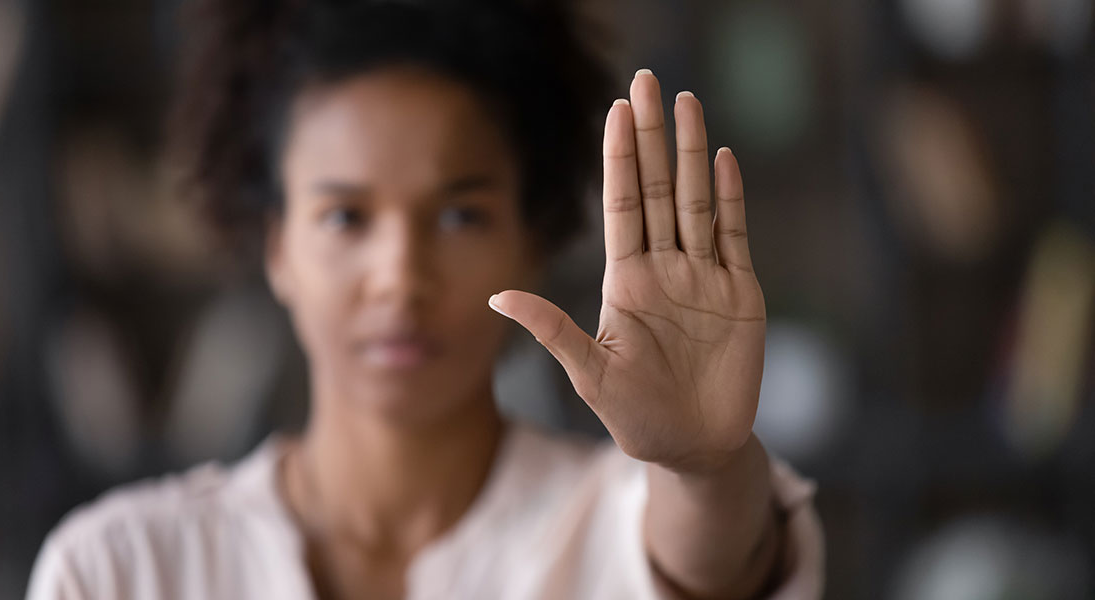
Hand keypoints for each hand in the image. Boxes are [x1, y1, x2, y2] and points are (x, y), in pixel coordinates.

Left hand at [490, 70, 764, 473]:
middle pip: (660, 189)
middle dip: (653, 137)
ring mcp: (704, 277)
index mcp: (627, 281)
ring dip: (694, 153)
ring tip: (688, 103)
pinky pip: (735, 237)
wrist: (694, 448)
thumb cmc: (636, 416)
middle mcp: (665, 269)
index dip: (620, 159)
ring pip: (699, 202)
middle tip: (647, 82)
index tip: (615, 111)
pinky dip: (732, 199)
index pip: (623, 205)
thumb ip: (552, 330)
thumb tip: (496, 297)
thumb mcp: (589, 373)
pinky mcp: (740, 294)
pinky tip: (725, 160)